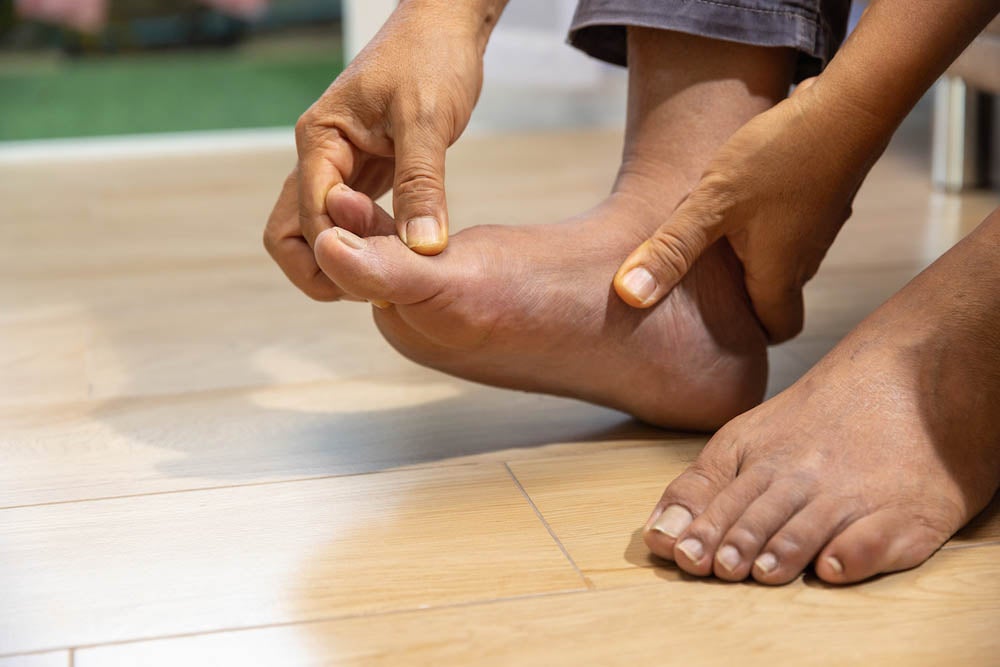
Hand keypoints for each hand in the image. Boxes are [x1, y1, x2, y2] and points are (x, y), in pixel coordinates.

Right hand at [263, 0, 490, 299]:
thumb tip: (422, 248)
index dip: (341, 251)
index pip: (310, 215)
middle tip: (375, 286)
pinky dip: (366, 243)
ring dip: (346, 258)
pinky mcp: (363, 174)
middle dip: (323, 267)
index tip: (385, 273)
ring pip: (317, 231)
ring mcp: (338, 168)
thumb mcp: (427, 120)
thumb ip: (422, 184)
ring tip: (392, 272)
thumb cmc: (431, 57)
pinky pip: (349, 221)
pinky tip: (400, 252)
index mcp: (321, 139)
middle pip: (291, 233)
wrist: (443, 27)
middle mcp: (319, 157)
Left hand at [612, 79, 889, 341]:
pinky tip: (738, 202)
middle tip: (703, 295)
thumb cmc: (781, 154)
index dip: (751, 340)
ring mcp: (818, 226)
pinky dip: (765, 226)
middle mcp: (806, 258)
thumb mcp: (712, 202)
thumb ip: (671, 249)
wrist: (849, 103)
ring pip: (783, 259)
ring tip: (712, 246)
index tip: (717, 333)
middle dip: (743, 301)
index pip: (778, 330)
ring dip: (752, 258)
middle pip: (777, 296)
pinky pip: (790, 226)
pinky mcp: (821, 197)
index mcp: (780, 273)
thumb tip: (629, 297)